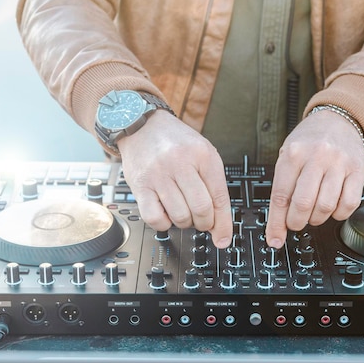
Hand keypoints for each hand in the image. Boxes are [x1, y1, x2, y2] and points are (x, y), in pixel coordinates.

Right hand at [117, 111, 232, 247]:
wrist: (142, 124)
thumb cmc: (175, 142)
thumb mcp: (202, 154)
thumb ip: (213, 186)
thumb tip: (218, 226)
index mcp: (203, 155)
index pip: (219, 197)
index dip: (223, 223)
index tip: (223, 238)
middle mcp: (180, 163)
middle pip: (201, 209)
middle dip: (204, 223)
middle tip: (201, 221)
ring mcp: (159, 174)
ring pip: (179, 216)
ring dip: (184, 223)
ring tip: (183, 212)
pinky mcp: (140, 185)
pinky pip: (154, 218)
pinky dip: (163, 223)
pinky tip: (166, 213)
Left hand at [265, 110, 363, 247]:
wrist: (339, 120)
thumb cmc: (310, 141)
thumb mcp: (288, 155)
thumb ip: (282, 187)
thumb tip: (277, 225)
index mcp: (294, 154)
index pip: (280, 196)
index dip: (276, 223)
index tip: (275, 238)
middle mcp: (317, 157)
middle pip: (303, 204)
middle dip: (296, 222)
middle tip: (295, 223)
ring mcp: (339, 164)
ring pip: (325, 207)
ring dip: (316, 219)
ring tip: (313, 214)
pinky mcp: (358, 171)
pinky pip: (348, 204)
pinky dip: (338, 214)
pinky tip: (332, 208)